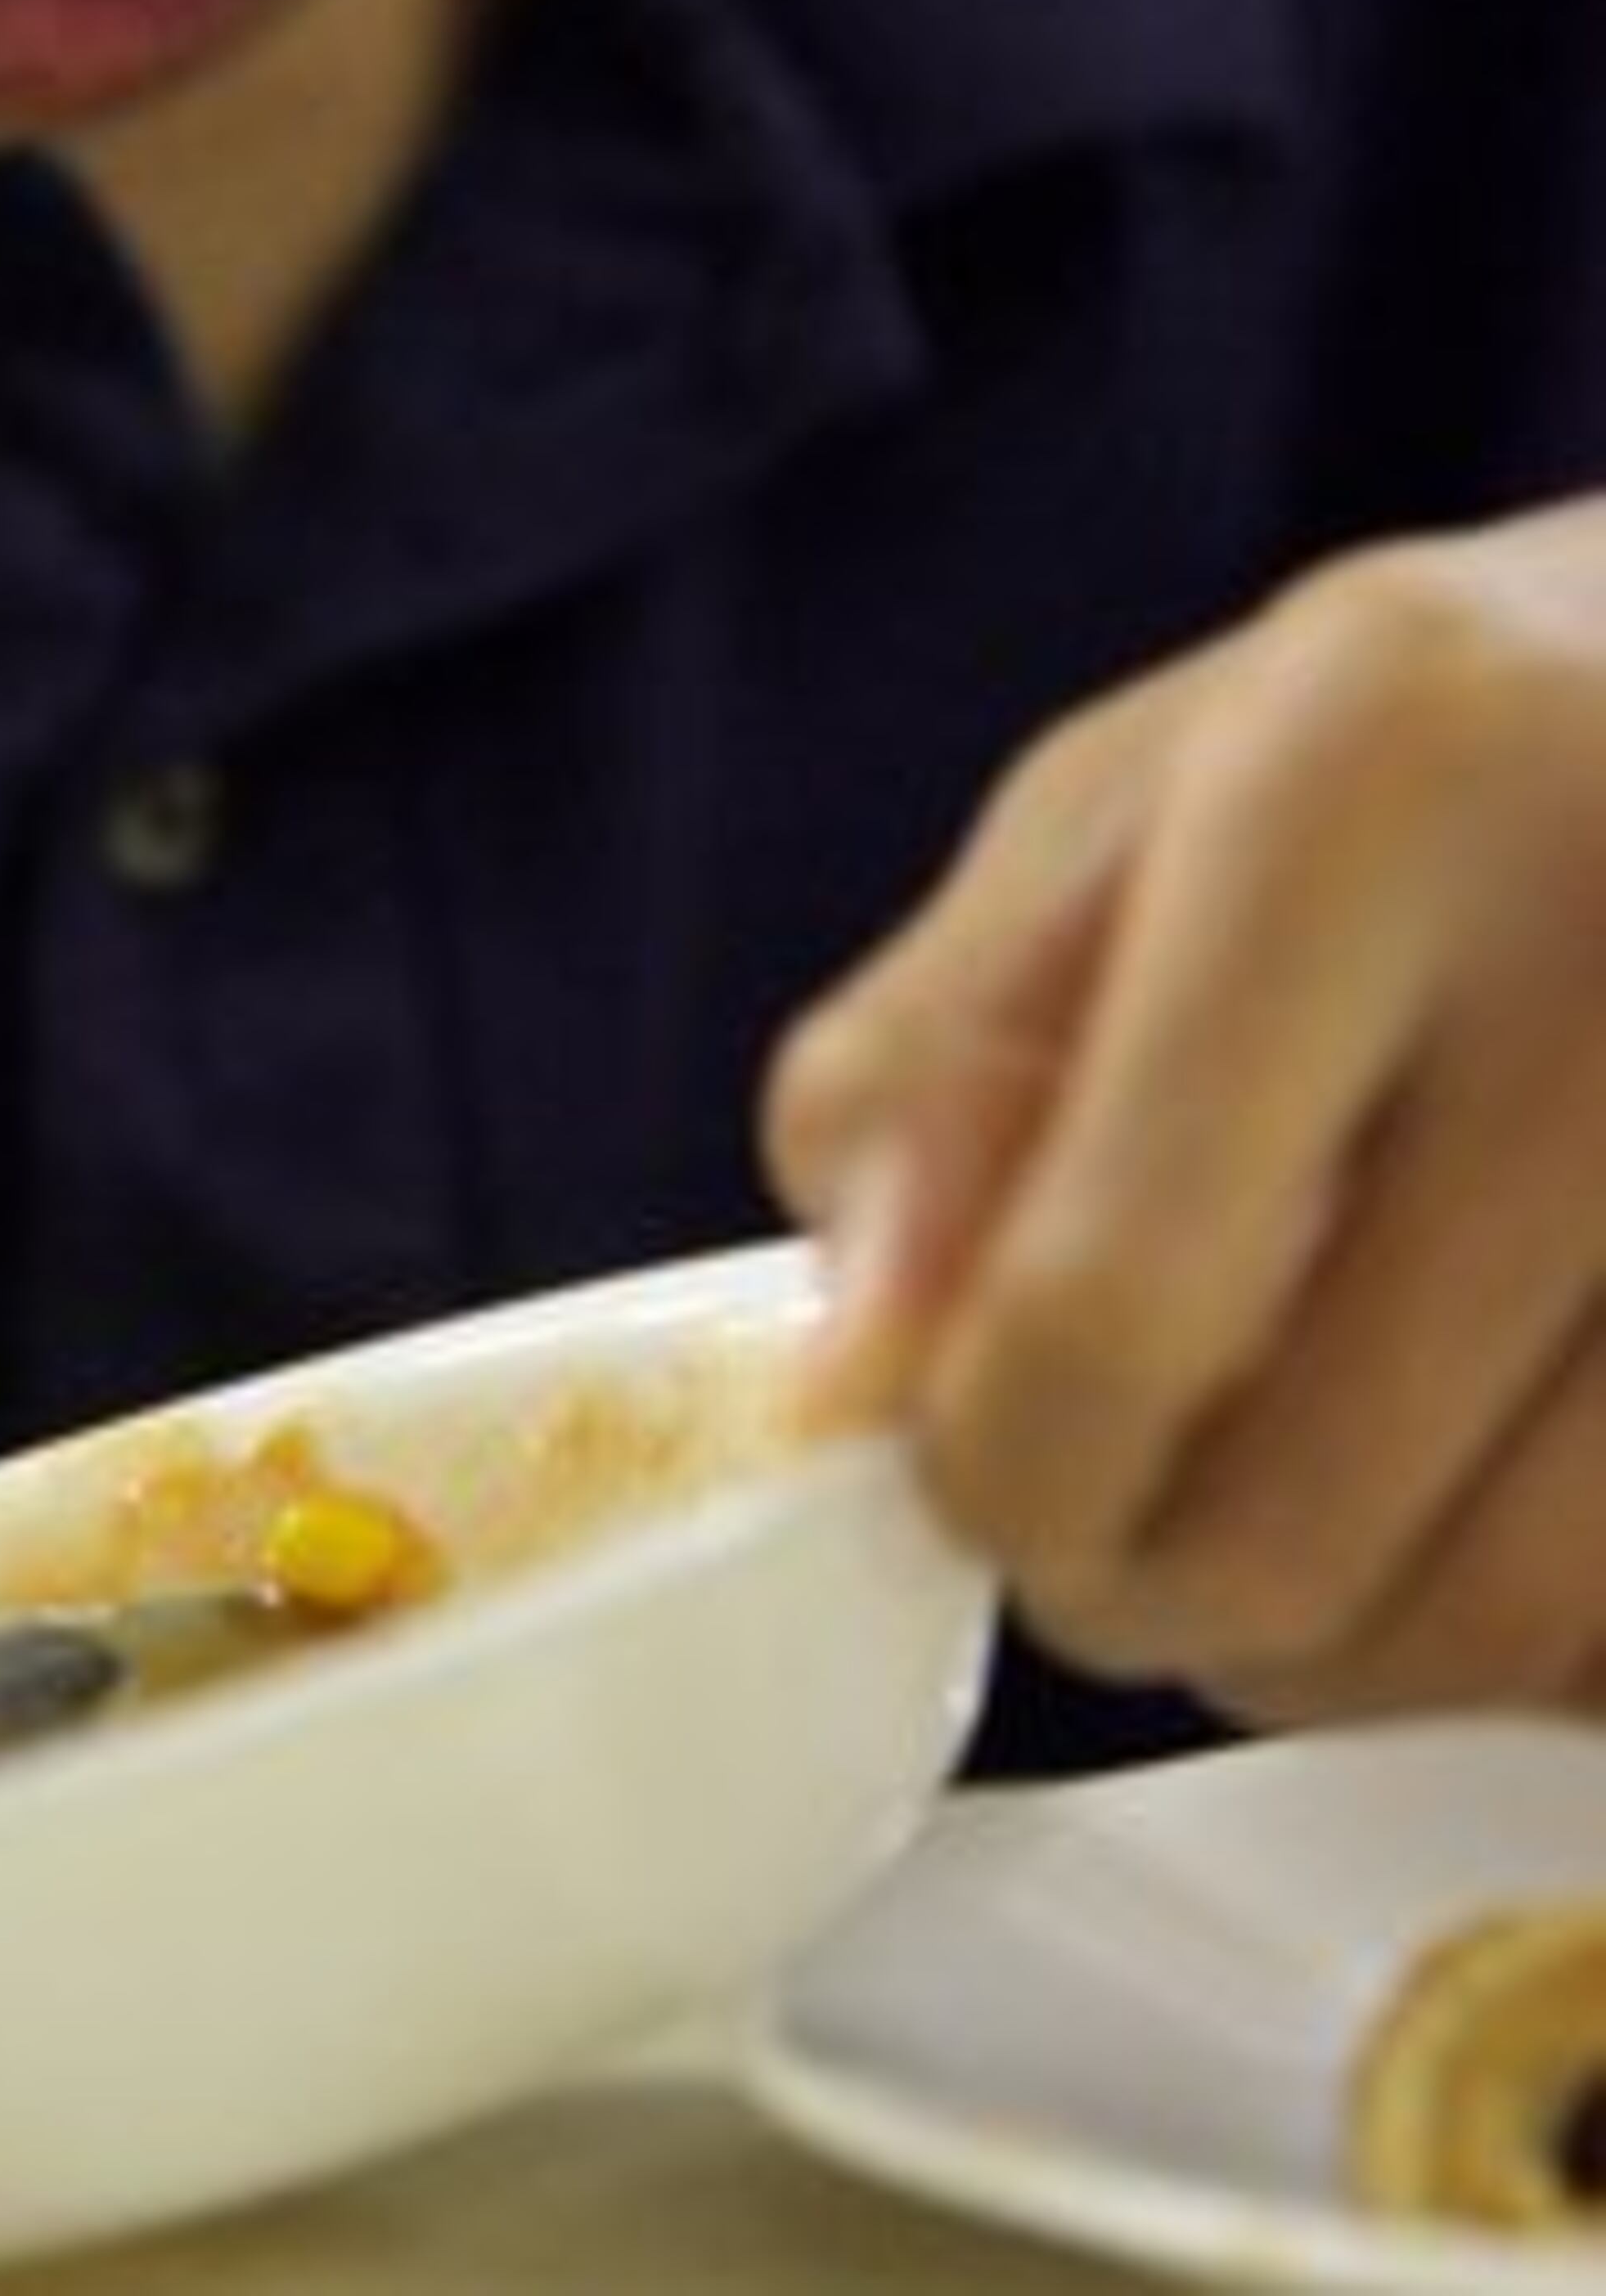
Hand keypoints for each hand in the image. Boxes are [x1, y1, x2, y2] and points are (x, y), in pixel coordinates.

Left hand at [763, 505, 1605, 1726]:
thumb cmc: (1433, 738)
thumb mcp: (1143, 794)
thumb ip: (949, 1060)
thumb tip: (849, 1385)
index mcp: (1372, 789)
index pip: (1115, 1297)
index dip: (1004, 1468)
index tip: (973, 1474)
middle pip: (1306, 1516)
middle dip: (1157, 1584)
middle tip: (1125, 1521)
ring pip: (1509, 1624)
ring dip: (1357, 1647)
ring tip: (1308, 1503)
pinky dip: (1538, 1634)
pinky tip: (1493, 1489)